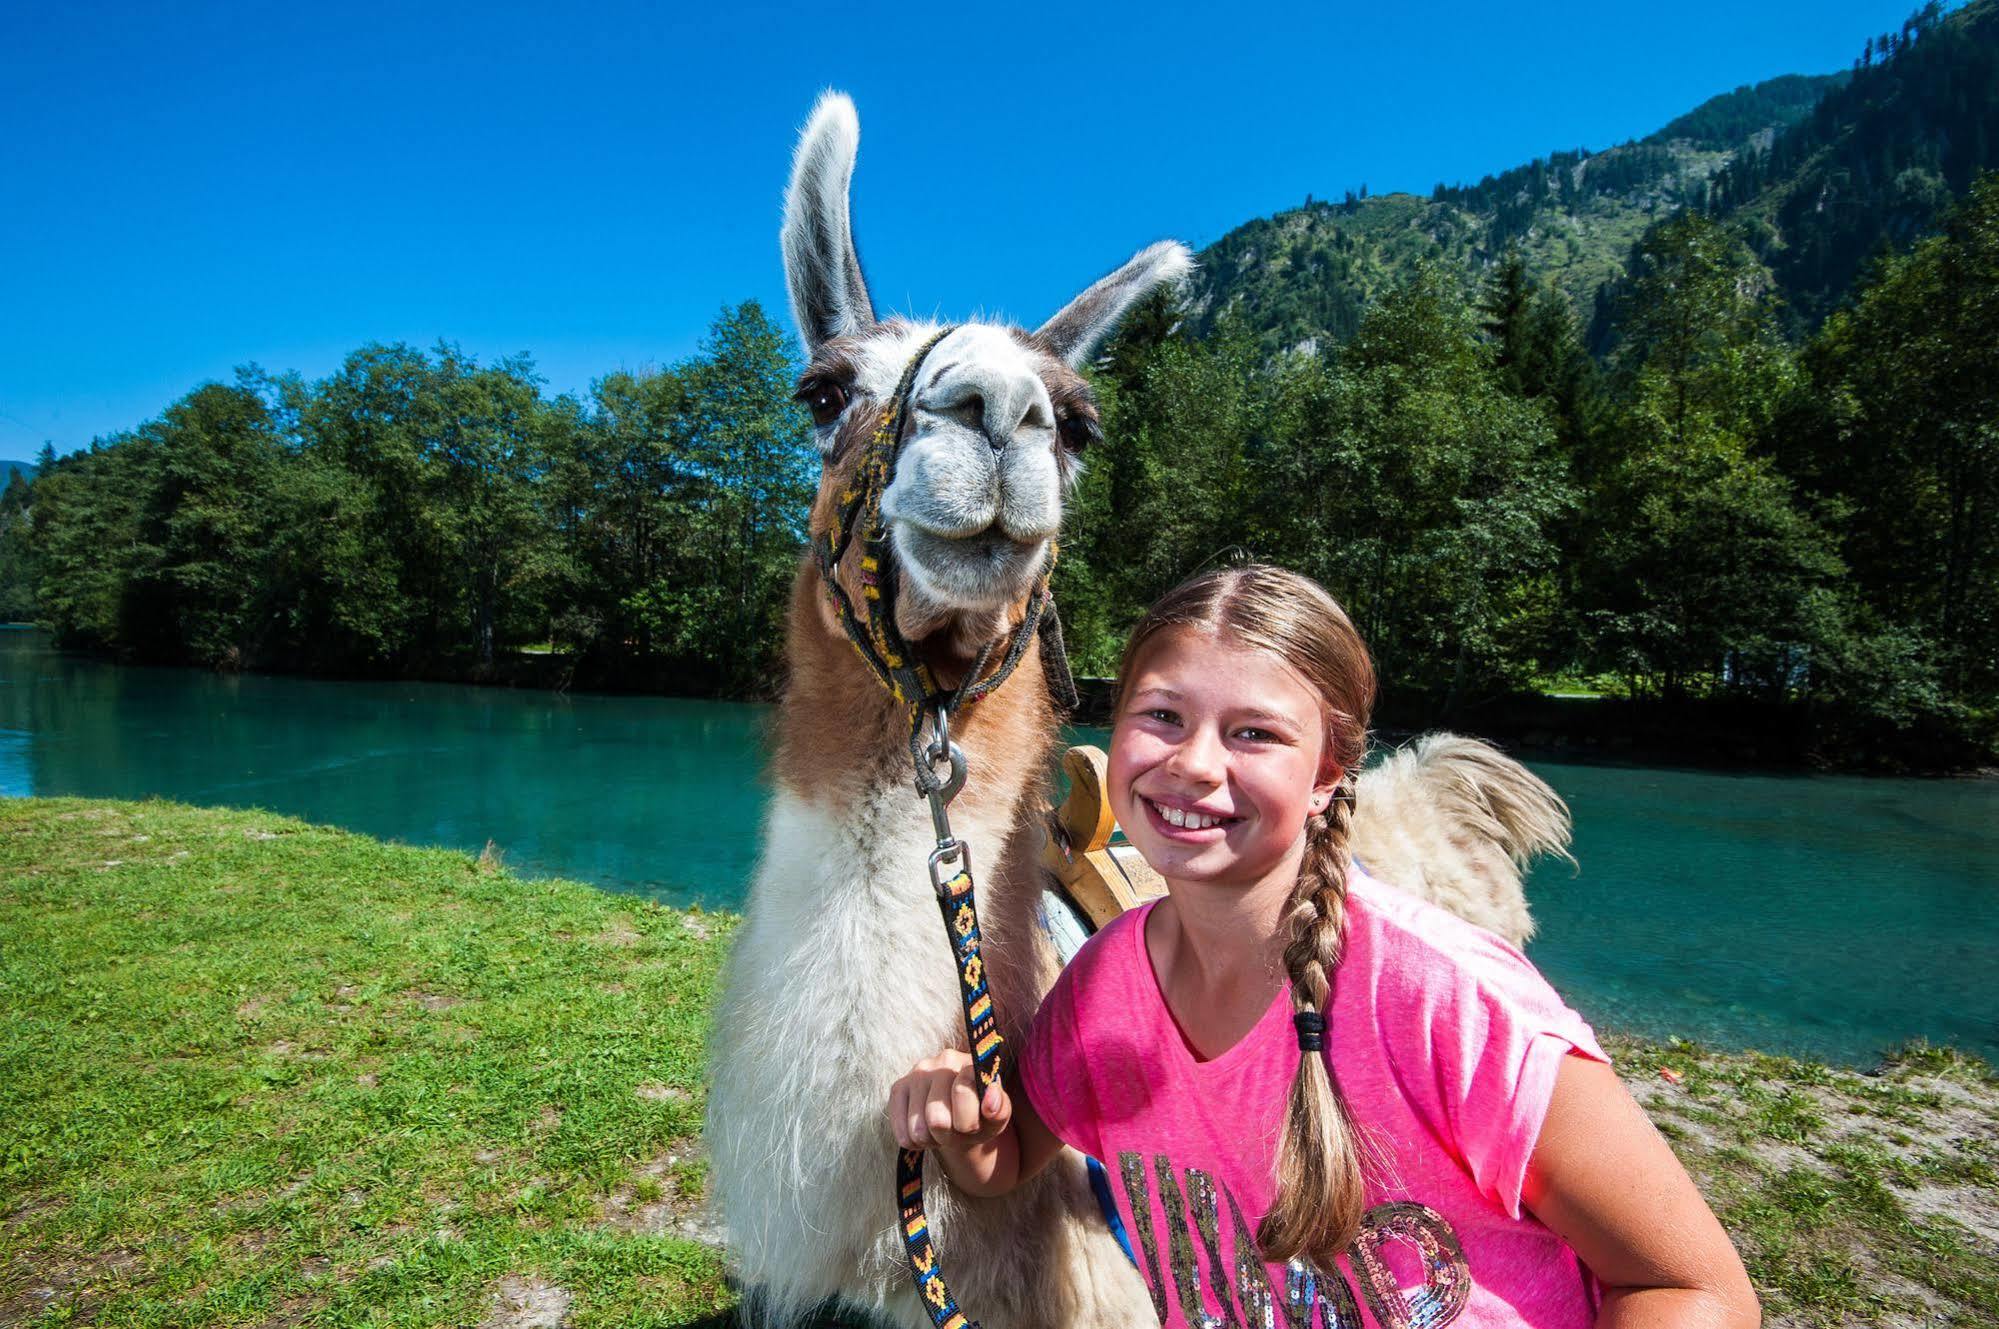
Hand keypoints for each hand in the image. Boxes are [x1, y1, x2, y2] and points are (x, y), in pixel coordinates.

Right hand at [888, 1050, 1011, 1153]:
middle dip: (948, 1135)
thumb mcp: (996, 1116)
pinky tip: (924, 1131)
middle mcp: (944, 1060)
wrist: (960, 1116)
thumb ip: (999, 1108)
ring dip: (931, 1140)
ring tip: (941, 1130)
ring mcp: (918, 1072)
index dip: (969, 1122)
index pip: (962, 1093)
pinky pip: (902, 1133)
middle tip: (955, 1130)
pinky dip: (914, 1142)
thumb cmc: (981, 1115)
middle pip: (936, 1119)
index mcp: (971, 1062)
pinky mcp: (898, 1087)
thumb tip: (989, 1103)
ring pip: (917, 1129)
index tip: (974, 1124)